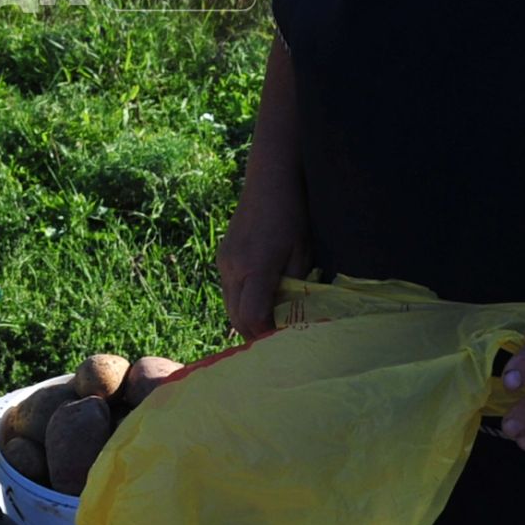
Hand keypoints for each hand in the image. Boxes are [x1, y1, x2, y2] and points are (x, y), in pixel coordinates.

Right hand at [216, 179, 307, 339]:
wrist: (269, 181)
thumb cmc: (292, 215)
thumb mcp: (302, 253)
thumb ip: (295, 287)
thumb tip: (292, 317)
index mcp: (255, 267)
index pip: (252, 317)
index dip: (266, 335)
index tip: (283, 342)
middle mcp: (233, 268)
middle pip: (236, 317)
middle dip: (255, 333)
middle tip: (277, 341)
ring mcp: (224, 262)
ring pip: (230, 306)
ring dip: (247, 319)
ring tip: (270, 322)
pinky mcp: (222, 257)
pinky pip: (228, 291)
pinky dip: (242, 302)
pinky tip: (260, 299)